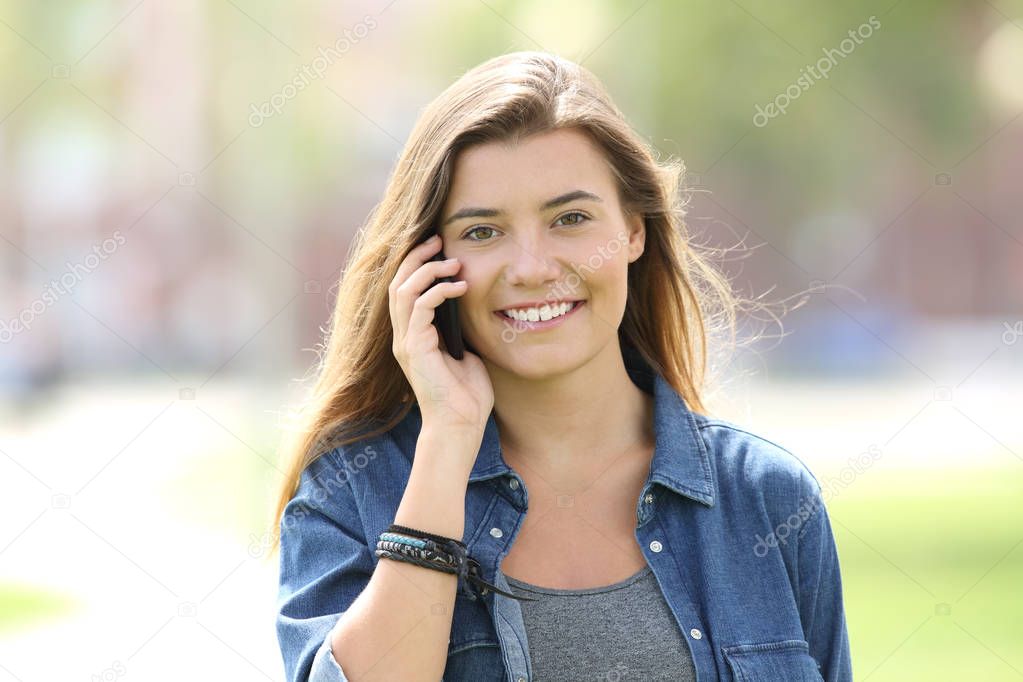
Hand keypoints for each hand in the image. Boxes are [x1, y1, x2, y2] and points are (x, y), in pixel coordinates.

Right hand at [389, 234, 494, 442]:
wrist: (461, 425)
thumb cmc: (467, 395)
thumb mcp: (466, 352)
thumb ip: (460, 330)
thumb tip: (469, 306)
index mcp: (413, 336)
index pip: (404, 290)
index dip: (417, 265)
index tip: (439, 248)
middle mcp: (403, 336)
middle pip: (398, 283)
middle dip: (417, 257)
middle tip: (439, 241)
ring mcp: (406, 342)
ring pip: (403, 290)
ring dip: (428, 270)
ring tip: (452, 262)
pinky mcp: (414, 348)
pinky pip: (419, 307)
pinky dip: (438, 291)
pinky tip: (459, 287)